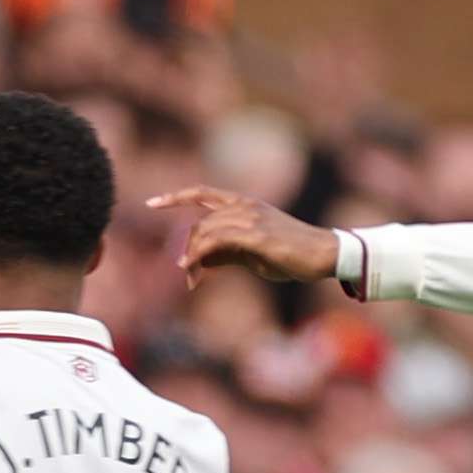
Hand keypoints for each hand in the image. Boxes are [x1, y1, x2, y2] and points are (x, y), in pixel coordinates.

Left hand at [146, 187, 341, 286]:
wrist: (321, 254)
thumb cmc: (289, 253)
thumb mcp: (252, 252)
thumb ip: (226, 252)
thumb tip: (200, 260)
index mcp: (243, 203)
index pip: (202, 193)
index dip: (175, 197)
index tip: (151, 203)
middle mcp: (243, 205)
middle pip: (199, 224)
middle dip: (187, 250)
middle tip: (186, 274)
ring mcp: (249, 218)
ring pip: (204, 233)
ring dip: (192, 258)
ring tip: (191, 279)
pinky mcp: (254, 234)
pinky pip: (214, 242)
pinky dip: (199, 256)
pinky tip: (192, 269)